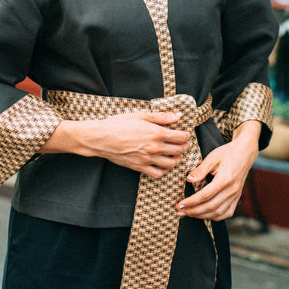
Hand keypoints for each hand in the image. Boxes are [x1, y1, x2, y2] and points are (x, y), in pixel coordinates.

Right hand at [43, 111, 190, 177]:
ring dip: (177, 159)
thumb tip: (178, 116)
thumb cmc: (119, 123)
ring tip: (175, 154)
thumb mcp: (141, 115)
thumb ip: (162, 116)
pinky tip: (162, 164)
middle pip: (179, 150)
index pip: (181, 137)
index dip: (187, 135)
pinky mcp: (140, 167)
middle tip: (183, 143)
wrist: (101, 138)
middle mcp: (155, 147)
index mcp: (157, 133)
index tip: (186, 133)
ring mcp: (148, 159)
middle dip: (184, 146)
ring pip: (171, 163)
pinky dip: (163, 170)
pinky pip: (158, 173)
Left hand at [176, 121, 260, 220]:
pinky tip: (204, 214)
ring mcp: (236, 195)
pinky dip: (215, 216)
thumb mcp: (212, 158)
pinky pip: (227, 213)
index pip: (205, 195)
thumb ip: (200, 170)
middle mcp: (232, 190)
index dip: (191, 202)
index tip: (179, 204)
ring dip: (202, 216)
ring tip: (189, 213)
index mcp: (225, 179)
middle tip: (180, 211)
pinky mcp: (237, 197)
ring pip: (218, 213)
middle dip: (193, 211)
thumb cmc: (227, 153)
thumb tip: (188, 179)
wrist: (245, 153)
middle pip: (211, 207)